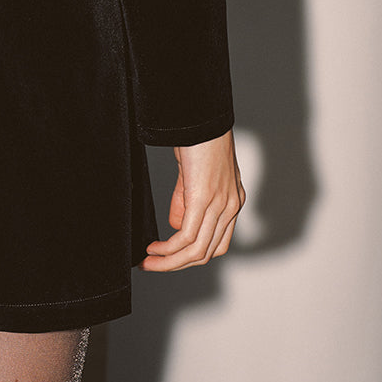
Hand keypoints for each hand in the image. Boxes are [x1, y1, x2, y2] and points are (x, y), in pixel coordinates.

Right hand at [140, 129, 244, 271]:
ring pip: (196, 251)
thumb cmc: (198, 137)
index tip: (169, 256)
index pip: (217, 244)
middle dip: (176, 265)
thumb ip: (186, 200)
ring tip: (149, 262)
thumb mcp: (194, 174)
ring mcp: (219, 205)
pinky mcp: (203, 199)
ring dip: (170, 262)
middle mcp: (230, 206)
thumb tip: (174, 226)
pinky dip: (168, 248)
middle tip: (152, 266)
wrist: (202, 116)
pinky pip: (186, 236)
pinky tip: (154, 248)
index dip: (192, 256)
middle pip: (206, 253)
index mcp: (232, 201)